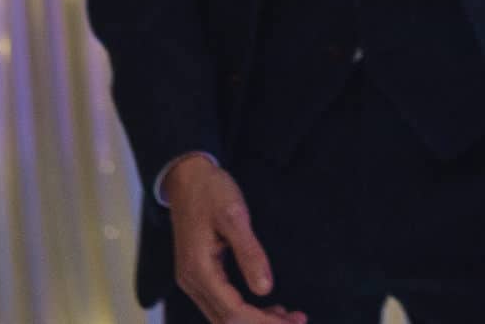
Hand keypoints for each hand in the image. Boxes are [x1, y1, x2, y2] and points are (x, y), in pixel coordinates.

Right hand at [166, 156, 304, 323]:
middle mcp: (192, 282)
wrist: (186, 176)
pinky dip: (245, 310)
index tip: (292, 322)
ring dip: (255, 320)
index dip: (263, 322)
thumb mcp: (234, 216)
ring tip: (288, 316)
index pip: (233, 312)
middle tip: (298, 320)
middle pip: (227, 321)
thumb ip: (249, 253)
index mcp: (199, 270)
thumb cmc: (210, 191)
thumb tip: (265, 289)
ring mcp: (192, 280)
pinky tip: (267, 307)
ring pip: (224, 316)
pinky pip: (221, 304)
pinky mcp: (198, 275)